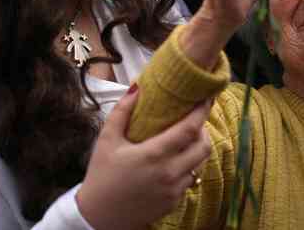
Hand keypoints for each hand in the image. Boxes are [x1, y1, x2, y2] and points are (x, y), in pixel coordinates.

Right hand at [76, 86, 211, 229]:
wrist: (98, 217)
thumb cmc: (101, 176)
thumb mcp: (106, 140)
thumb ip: (122, 111)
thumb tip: (137, 86)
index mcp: (154, 155)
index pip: (190, 129)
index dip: (202, 111)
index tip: (206, 98)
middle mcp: (169, 173)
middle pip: (204, 146)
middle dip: (204, 130)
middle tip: (193, 120)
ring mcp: (174, 190)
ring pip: (200, 164)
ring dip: (197, 149)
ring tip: (186, 139)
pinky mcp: (174, 202)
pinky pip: (191, 179)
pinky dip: (189, 167)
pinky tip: (175, 161)